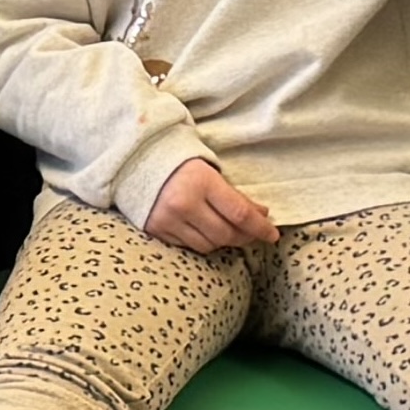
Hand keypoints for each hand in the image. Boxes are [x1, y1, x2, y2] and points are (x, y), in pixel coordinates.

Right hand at [145, 155, 278, 252]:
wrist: (136, 162)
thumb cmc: (179, 164)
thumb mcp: (210, 172)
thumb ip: (234, 195)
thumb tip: (262, 215)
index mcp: (201, 182)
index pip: (240, 213)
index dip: (260, 227)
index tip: (273, 235)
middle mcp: (184, 204)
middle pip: (226, 234)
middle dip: (244, 236)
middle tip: (252, 233)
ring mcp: (168, 220)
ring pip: (208, 245)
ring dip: (223, 241)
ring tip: (226, 231)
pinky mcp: (156, 231)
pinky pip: (188, 246)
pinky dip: (201, 242)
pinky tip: (204, 231)